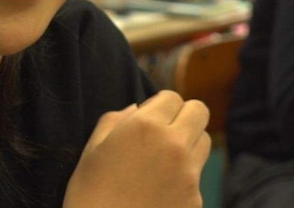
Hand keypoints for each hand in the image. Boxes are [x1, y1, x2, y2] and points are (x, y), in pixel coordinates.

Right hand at [63, 91, 210, 207]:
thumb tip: (136, 109)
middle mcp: (173, 144)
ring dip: (189, 142)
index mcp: (145, 126)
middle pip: (199, 112)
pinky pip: (197, 174)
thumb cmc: (89, 194)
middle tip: (165, 129)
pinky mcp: (196, 200)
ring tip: (165, 157)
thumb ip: (114, 120)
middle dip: (184, 115)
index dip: (160, 104)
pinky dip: (185, 175)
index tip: (149, 116)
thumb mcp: (92, 150)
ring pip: (204, 141)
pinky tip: (162, 187)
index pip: (173, 97)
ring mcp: (188, 173)